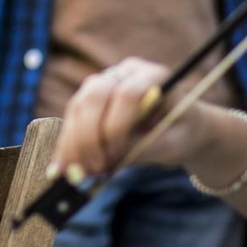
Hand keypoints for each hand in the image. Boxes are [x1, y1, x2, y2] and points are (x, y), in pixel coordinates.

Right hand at [50, 57, 221, 181]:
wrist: (181, 128)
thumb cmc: (183, 133)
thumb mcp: (173, 145)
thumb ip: (142, 149)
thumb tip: (103, 164)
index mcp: (153, 76)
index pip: (128, 93)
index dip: (117, 125)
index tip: (114, 156)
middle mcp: (124, 73)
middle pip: (95, 94)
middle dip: (88, 134)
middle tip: (90, 168)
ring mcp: (104, 82)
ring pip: (78, 106)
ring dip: (73, 142)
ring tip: (74, 173)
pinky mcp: (90, 99)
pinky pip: (72, 119)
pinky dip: (67, 144)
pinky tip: (64, 166)